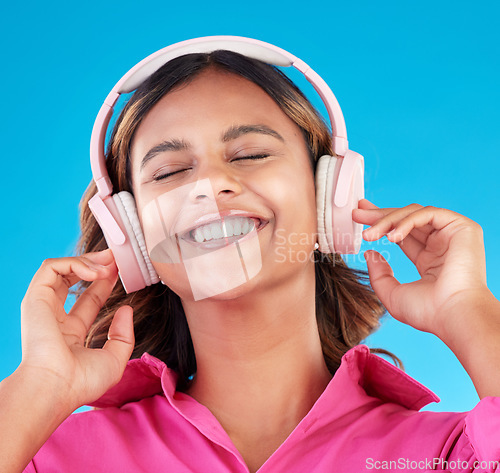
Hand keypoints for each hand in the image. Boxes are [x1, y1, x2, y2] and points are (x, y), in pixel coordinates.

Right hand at [19, 249, 134, 411]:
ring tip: (109, 264)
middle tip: (118, 258)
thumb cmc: (81, 382)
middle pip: (75, 279)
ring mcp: (44, 306)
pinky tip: (95, 272)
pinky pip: (52, 267)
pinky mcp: (36, 297)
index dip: (106, 282)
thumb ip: (123, 335)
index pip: (90, 298)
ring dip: (88, 261)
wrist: (55, 388)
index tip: (122, 271)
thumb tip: (126, 309)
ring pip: (62, 269)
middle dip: (98, 264)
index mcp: (71, 332)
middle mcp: (55, 317)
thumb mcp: (114, 359)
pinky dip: (75, 263)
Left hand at [352, 199, 487, 336]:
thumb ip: (378, 274)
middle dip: (380, 215)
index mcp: (429, 260)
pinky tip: (392, 237)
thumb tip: (370, 253)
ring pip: (414, 214)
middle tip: (357, 214)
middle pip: (406, 220)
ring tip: (369, 235)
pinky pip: (428, 214)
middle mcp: (441, 244)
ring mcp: (452, 235)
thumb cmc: (427, 311)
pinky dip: (406, 221)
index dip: (381, 224)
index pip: (403, 234)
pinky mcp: (462, 228)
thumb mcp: (392, 293)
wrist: (453, 315)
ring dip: (387, 221)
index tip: (360, 219)